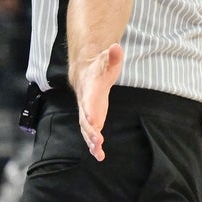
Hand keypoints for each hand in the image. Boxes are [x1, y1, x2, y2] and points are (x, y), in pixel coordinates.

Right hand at [74, 42, 123, 160]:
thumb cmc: (99, 67)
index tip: (91, 119)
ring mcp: (87, 113)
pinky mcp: (92, 119)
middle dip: (90, 131)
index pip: (88, 100)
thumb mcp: (108, 59)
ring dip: (92, 141)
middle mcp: (85, 104)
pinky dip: (94, 144)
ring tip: (98, 153)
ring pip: (87, 129)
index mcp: (90, 89)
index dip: (89, 109)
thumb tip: (116, 47)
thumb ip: (113, 55)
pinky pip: (91, 133)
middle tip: (98, 142)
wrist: (86, 73)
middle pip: (85, 119)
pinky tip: (100, 155)